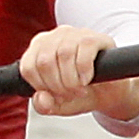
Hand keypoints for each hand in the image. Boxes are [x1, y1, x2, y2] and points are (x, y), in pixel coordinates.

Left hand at [19, 25, 138, 121]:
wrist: (110, 92)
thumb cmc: (82, 92)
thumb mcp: (59, 104)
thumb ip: (44, 105)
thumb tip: (41, 98)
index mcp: (39, 48)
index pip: (28, 67)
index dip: (40, 87)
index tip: (54, 95)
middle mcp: (54, 36)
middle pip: (45, 62)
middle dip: (57, 86)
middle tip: (69, 95)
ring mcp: (75, 33)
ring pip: (63, 54)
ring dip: (71, 80)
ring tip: (80, 90)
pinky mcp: (94, 37)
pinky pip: (84, 50)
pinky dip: (84, 71)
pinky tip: (87, 79)